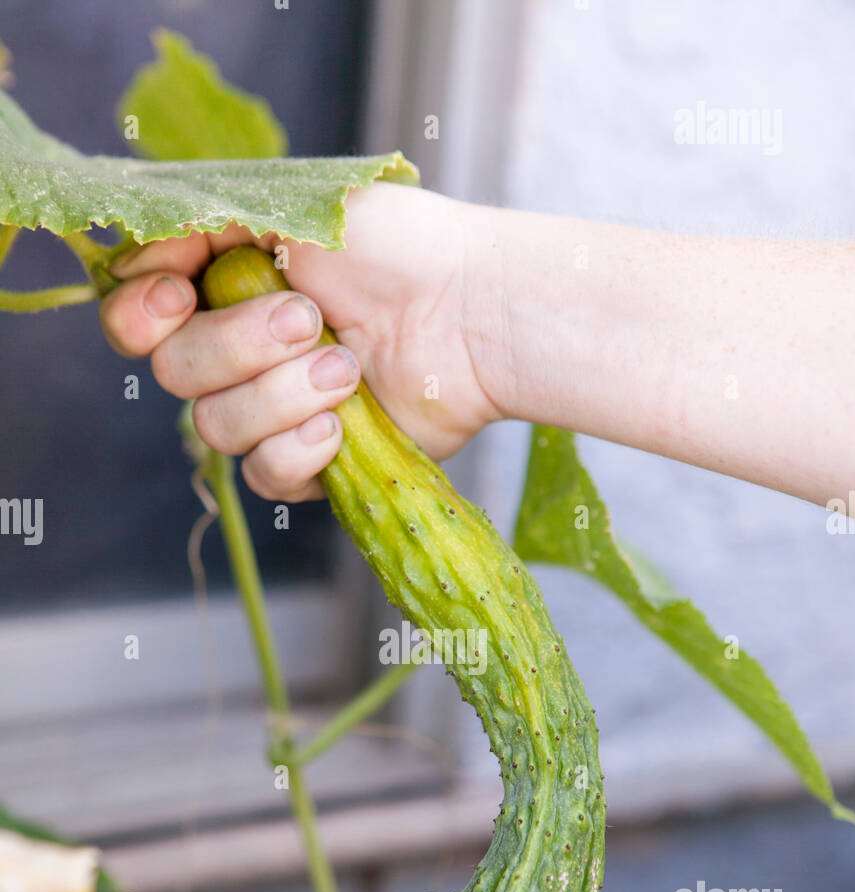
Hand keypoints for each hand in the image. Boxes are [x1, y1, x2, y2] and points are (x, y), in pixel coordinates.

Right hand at [99, 182, 499, 501]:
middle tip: (309, 319)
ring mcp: (274, 409)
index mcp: (221, 285)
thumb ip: (204, 222)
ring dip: (281, 395)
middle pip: (173, 372)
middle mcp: (238, 350)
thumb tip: (140, 252)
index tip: (178, 295)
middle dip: (237, 346)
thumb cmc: (399, 247)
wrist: (474, 312)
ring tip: (348, 368)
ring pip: (216, 428)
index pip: (134, 316)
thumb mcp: (294, 206)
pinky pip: (264, 476)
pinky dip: (299, 450)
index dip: (138, 314)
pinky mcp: (312, 462)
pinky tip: (344, 423)